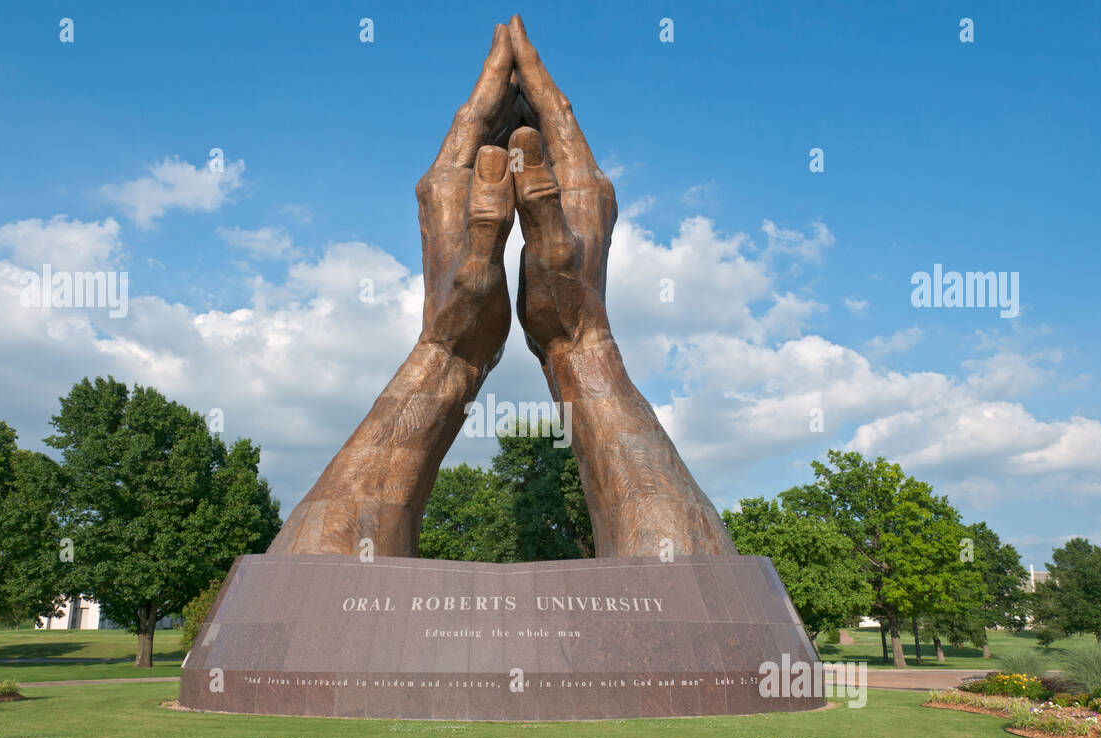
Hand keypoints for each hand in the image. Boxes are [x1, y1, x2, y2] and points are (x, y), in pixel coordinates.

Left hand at [269, 25, 523, 556]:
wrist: (446, 352)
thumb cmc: (466, 316)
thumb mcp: (480, 266)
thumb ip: (488, 211)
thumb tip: (497, 153)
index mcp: (446, 190)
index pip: (471, 118)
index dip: (492, 76)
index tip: (509, 36)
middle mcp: (440, 188)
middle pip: (470, 119)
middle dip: (493, 79)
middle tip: (514, 38)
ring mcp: (445, 202)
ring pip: (473, 139)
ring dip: (495, 106)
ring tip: (519, 75)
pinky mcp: (456, 217)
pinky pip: (478, 162)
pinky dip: (496, 138)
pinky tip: (513, 137)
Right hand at [505, 15, 616, 363]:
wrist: (580, 344)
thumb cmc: (562, 304)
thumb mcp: (548, 248)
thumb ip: (539, 194)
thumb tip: (527, 136)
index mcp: (584, 185)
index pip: (557, 112)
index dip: (532, 70)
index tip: (512, 30)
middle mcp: (591, 185)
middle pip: (560, 116)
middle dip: (533, 76)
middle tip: (510, 36)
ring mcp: (585, 200)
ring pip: (557, 137)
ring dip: (533, 103)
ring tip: (510, 74)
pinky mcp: (575, 216)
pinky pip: (552, 161)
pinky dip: (533, 138)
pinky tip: (518, 138)